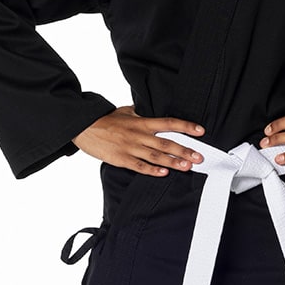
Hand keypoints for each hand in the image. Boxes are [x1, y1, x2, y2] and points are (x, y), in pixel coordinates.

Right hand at [72, 105, 206, 175]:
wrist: (84, 126)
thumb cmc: (105, 120)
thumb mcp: (125, 111)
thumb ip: (140, 113)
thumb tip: (150, 110)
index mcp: (142, 122)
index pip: (168, 123)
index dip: (186, 127)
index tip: (200, 131)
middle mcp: (139, 134)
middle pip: (166, 143)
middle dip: (184, 150)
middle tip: (199, 157)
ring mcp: (130, 147)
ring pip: (155, 156)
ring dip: (172, 162)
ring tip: (187, 167)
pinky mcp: (121, 158)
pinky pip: (139, 166)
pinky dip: (151, 170)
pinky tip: (163, 173)